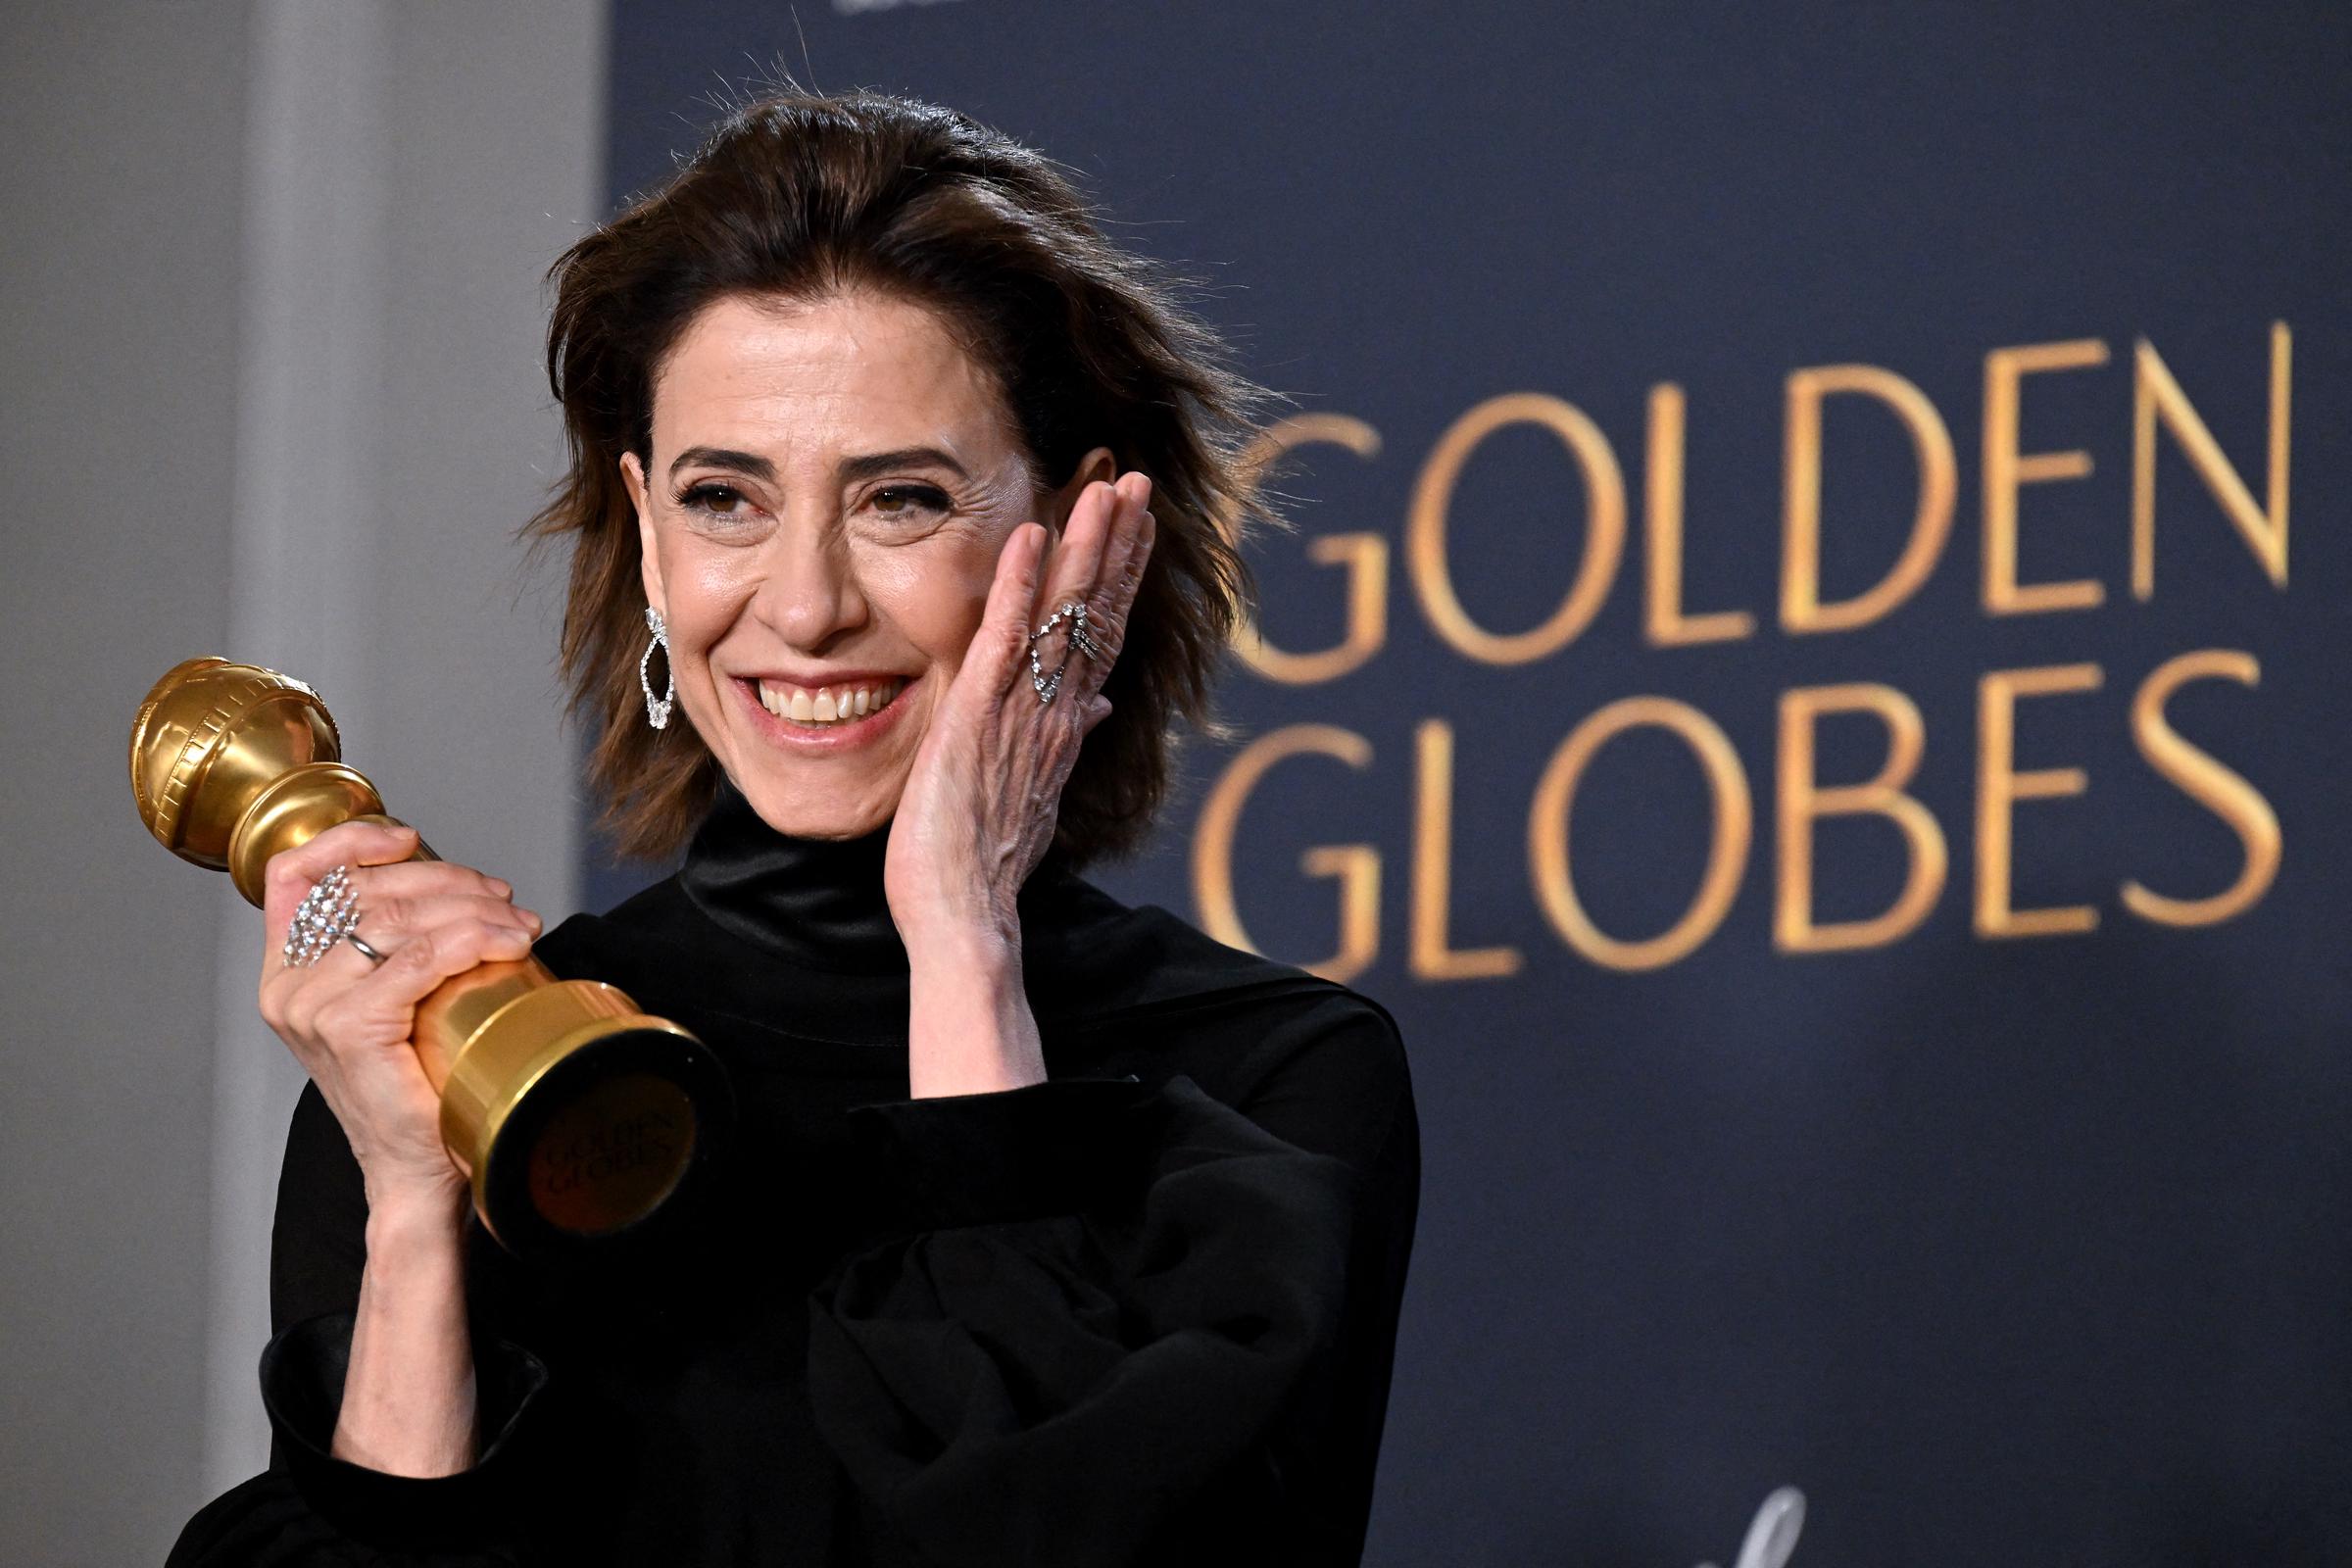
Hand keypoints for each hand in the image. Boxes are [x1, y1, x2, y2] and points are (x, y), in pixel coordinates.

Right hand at [257, 819, 540, 1219]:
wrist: (418, 1169)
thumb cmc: (416, 1085)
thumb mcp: (395, 1001)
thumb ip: (393, 948)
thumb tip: (457, 887)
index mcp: (286, 971)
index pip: (292, 874)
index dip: (350, 840)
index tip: (410, 839)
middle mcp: (287, 985)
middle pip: (367, 888)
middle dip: (447, 879)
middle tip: (502, 899)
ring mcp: (312, 1007)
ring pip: (399, 919)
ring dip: (472, 909)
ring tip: (518, 926)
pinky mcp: (349, 1028)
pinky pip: (419, 959)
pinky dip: (472, 940)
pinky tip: (508, 945)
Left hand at [884, 471, 1155, 949]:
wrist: (966, 916)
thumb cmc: (985, 863)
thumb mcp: (1032, 794)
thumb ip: (1065, 742)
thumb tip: (1097, 709)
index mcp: (1064, 726)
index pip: (1103, 636)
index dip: (1124, 577)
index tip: (1139, 525)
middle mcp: (1056, 711)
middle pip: (1100, 612)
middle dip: (1121, 543)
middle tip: (1140, 482)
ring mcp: (1022, 711)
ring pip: (1066, 615)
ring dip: (1088, 545)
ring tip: (1109, 485)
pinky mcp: (978, 716)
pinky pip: (1004, 638)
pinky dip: (1019, 584)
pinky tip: (1033, 533)